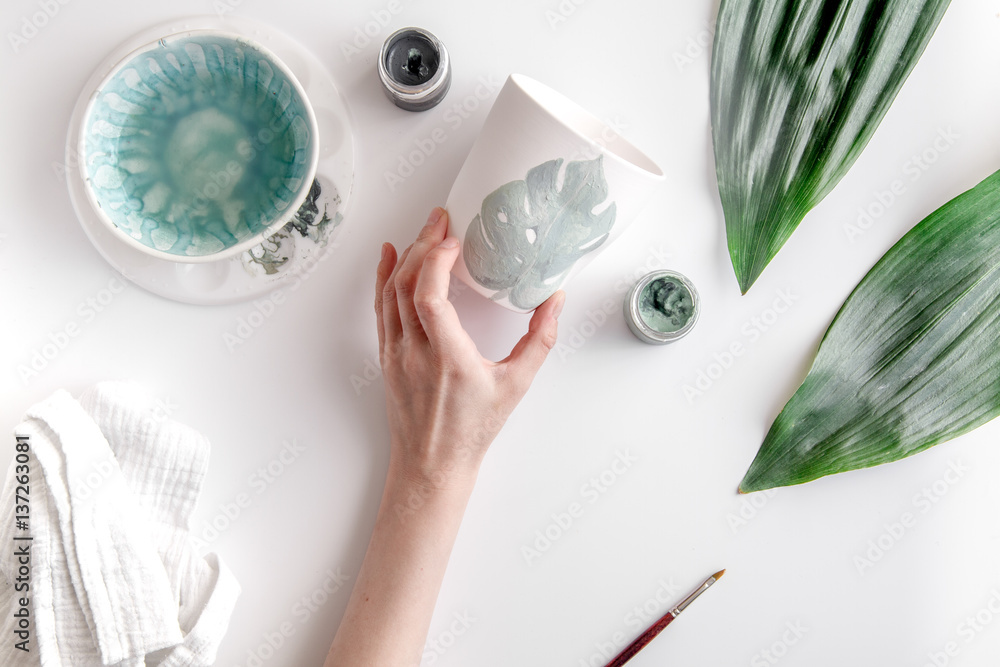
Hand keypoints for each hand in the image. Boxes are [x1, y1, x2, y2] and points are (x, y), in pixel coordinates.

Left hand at [375, 207, 563, 489]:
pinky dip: (383, 277)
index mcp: (447, 358)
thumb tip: (555, 300)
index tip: (454, 240)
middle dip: (422, 244)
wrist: (432, 464)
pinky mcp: (387, 356)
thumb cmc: (473, 429)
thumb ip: (540, 340)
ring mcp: (395, 353)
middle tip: (441, 219)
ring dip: (405, 256)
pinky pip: (380, 308)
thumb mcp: (516, 386)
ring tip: (425, 230)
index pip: (428, 297)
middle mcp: (415, 353)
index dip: (435, 261)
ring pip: (390, 293)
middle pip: (406, 284)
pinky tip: (389, 255)